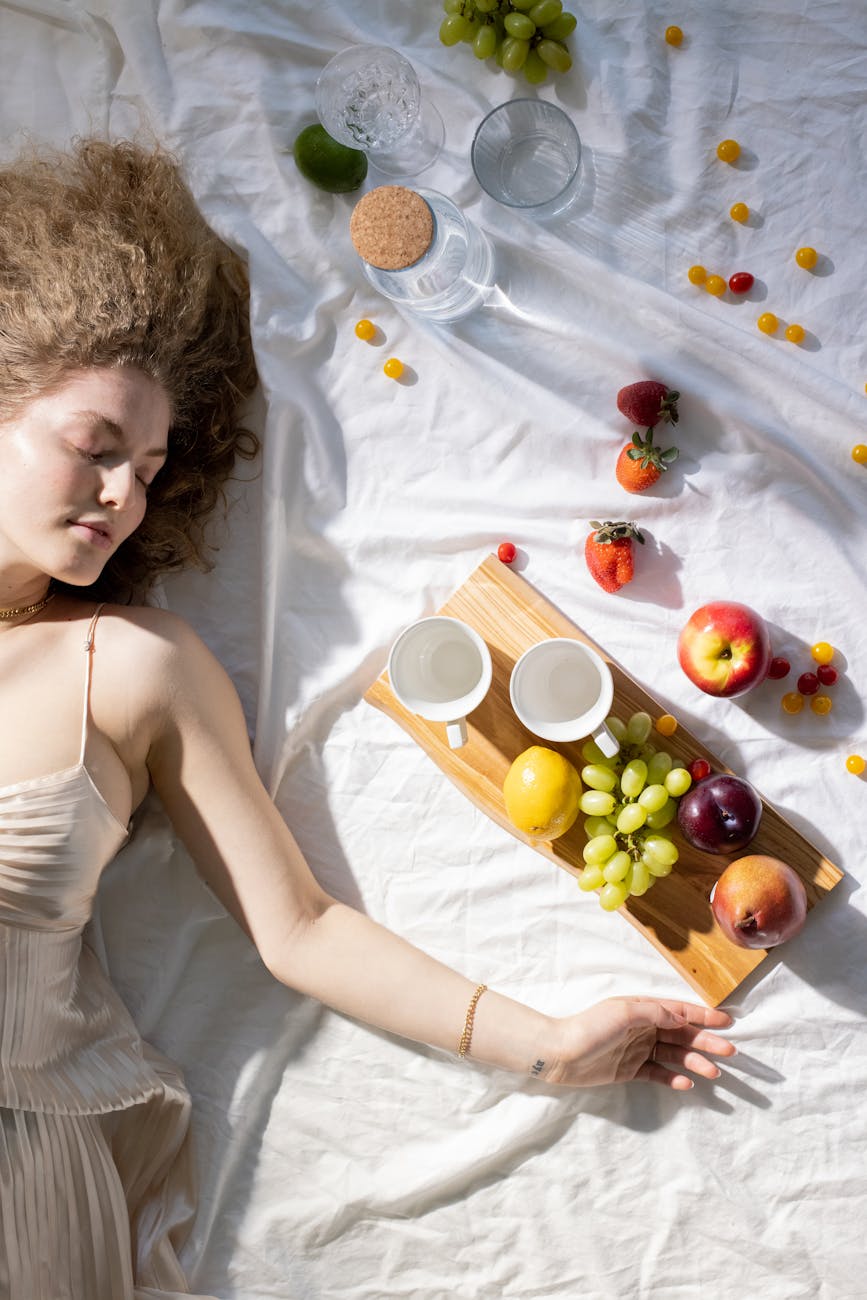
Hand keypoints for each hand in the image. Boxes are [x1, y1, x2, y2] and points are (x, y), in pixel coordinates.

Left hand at [542, 996, 735, 1090]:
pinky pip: (658, 1074)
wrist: (561, 1054)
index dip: (703, 1015)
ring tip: (713, 1072)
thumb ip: (655, 1013)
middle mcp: (643, 1028)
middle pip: (681, 1035)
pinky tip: (687, 1083)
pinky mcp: (630, 1070)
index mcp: (642, 1010)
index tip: (726, 1022)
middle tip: (729, 1051)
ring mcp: (638, 1050)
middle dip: (705, 1042)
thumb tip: (682, 1018)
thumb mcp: (624, 1012)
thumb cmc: (591, 1028)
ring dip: (694, 1062)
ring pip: (674, 1056)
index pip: (679, 1011)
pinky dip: (674, 1078)